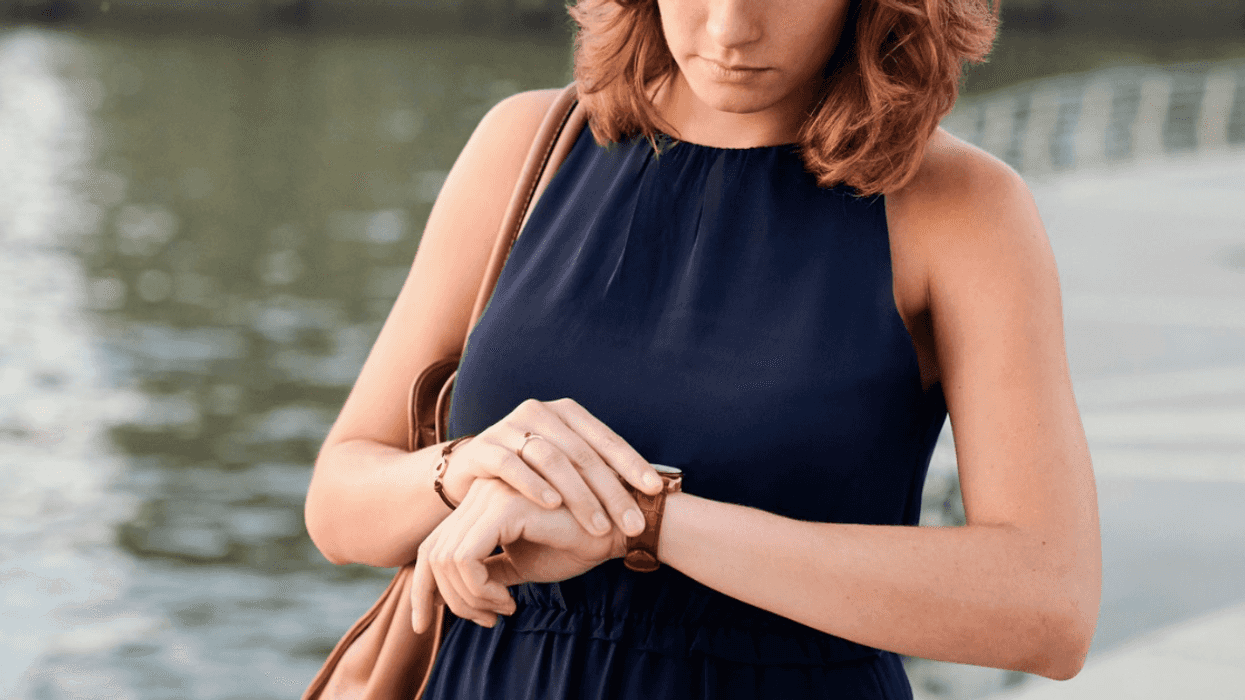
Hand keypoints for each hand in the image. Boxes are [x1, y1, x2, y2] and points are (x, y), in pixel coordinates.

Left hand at [411, 477, 625, 632]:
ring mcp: (491, 493)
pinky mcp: (504, 507)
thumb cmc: (577, 543)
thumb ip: (487, 571)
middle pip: (433, 553)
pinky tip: (510, 602)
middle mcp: (481, 491)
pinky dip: (479, 590)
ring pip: (446, 558)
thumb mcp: (520, 562)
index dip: (428, 588)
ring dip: (469, 598)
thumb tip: (451, 595)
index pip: (434, 546)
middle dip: (450, 599)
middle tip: (487, 620)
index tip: (450, 618)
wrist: (621, 528)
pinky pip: (466, 558)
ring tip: (502, 610)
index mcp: (481, 500)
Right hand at [436, 397, 660, 541]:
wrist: (468, 476)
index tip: (656, 492)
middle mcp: (540, 413)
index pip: (606, 439)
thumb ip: (599, 472)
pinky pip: (512, 464)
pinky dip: (533, 485)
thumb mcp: (566, 470)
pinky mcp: (483, 446)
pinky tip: (551, 505)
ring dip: (579, 496)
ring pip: (552, 460)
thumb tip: (656, 490)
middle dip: (612, 492)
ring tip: (598, 527)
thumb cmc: (529, 478)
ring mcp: (509, 426)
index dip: (633, 465)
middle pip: (583, 454)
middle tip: (632, 524)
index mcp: (567, 413)